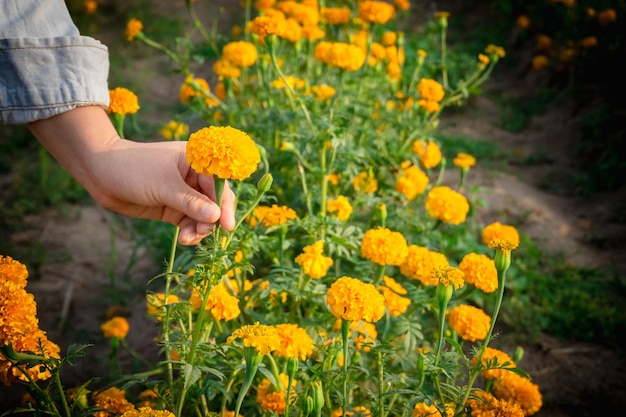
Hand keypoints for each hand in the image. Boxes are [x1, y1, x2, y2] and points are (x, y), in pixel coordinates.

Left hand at [28, 106, 235, 244]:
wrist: (99, 173)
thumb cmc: (133, 169)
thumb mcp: (164, 186)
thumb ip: (191, 203)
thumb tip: (216, 217)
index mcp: (196, 161)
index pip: (218, 183)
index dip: (225, 204)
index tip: (227, 225)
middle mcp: (193, 177)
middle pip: (214, 202)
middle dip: (211, 219)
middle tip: (203, 232)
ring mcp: (182, 194)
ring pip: (202, 216)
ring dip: (199, 229)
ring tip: (188, 238)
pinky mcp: (172, 207)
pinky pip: (189, 222)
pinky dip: (190, 232)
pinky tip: (184, 238)